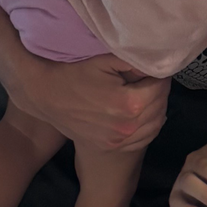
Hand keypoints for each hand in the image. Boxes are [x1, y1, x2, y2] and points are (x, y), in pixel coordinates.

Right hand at [12, 55, 169, 150]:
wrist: (46, 97)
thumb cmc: (74, 74)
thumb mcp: (104, 61)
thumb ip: (134, 61)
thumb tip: (158, 63)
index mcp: (129, 104)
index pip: (161, 87)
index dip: (160, 74)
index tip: (155, 67)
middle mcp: (128, 126)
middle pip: (160, 105)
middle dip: (159, 89)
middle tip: (153, 77)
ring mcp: (120, 140)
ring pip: (155, 123)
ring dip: (157, 107)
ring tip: (149, 93)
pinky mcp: (112, 145)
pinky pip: (143, 138)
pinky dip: (149, 125)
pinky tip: (144, 113)